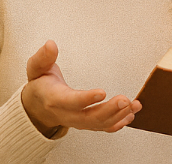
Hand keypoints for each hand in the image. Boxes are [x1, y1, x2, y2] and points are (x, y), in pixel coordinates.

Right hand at [21, 40, 141, 136]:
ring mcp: (77, 121)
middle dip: (108, 110)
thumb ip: (43, 57)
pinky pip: (101, 128)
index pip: (71, 101)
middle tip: (125, 100)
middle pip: (88, 118)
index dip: (86, 99)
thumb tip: (50, 44)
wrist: (36, 107)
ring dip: (118, 116)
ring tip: (134, 106)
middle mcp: (67, 114)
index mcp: (55, 99)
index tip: (102, 92)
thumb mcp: (36, 69)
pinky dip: (116, 124)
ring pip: (98, 124)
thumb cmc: (40, 84)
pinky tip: (130, 117)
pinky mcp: (86, 123)